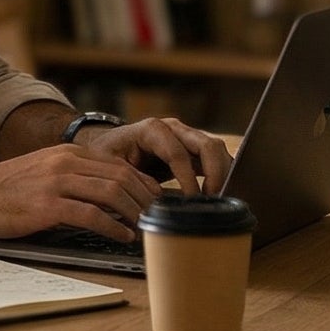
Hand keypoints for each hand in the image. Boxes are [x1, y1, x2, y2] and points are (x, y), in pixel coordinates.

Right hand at [0, 143, 166, 240]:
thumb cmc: (5, 190)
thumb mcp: (43, 172)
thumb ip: (73, 178)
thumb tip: (107, 196)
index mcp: (67, 153)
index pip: (119, 164)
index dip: (144, 184)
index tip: (157, 201)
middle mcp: (65, 163)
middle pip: (121, 176)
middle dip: (146, 199)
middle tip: (160, 217)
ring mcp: (56, 182)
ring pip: (111, 192)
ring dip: (135, 212)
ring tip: (147, 227)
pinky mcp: (46, 206)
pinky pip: (91, 215)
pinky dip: (112, 227)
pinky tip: (122, 236)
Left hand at [74, 116, 232, 195]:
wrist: (109, 145)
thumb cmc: (107, 154)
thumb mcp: (108, 165)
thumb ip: (130, 178)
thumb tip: (154, 196)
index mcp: (152, 130)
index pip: (178, 153)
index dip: (188, 179)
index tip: (192, 201)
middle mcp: (174, 129)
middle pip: (207, 145)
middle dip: (216, 174)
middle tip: (213, 201)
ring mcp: (186, 137)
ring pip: (216, 150)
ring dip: (222, 174)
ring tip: (217, 201)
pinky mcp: (192, 149)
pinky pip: (215, 158)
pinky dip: (221, 175)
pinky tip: (218, 195)